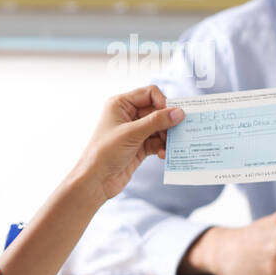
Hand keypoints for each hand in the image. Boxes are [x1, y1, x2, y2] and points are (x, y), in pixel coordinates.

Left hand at [74, 86, 184, 204]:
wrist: (96, 181)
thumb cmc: (105, 152)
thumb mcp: (132, 133)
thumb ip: (156, 121)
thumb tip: (179, 112)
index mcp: (121, 104)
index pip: (149, 93)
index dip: (163, 102)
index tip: (172, 115)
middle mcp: (128, 115)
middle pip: (157, 111)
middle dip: (168, 122)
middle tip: (179, 131)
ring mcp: (134, 131)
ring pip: (159, 127)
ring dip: (167, 136)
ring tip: (171, 146)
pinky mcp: (139, 146)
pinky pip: (157, 141)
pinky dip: (163, 147)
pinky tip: (164, 154)